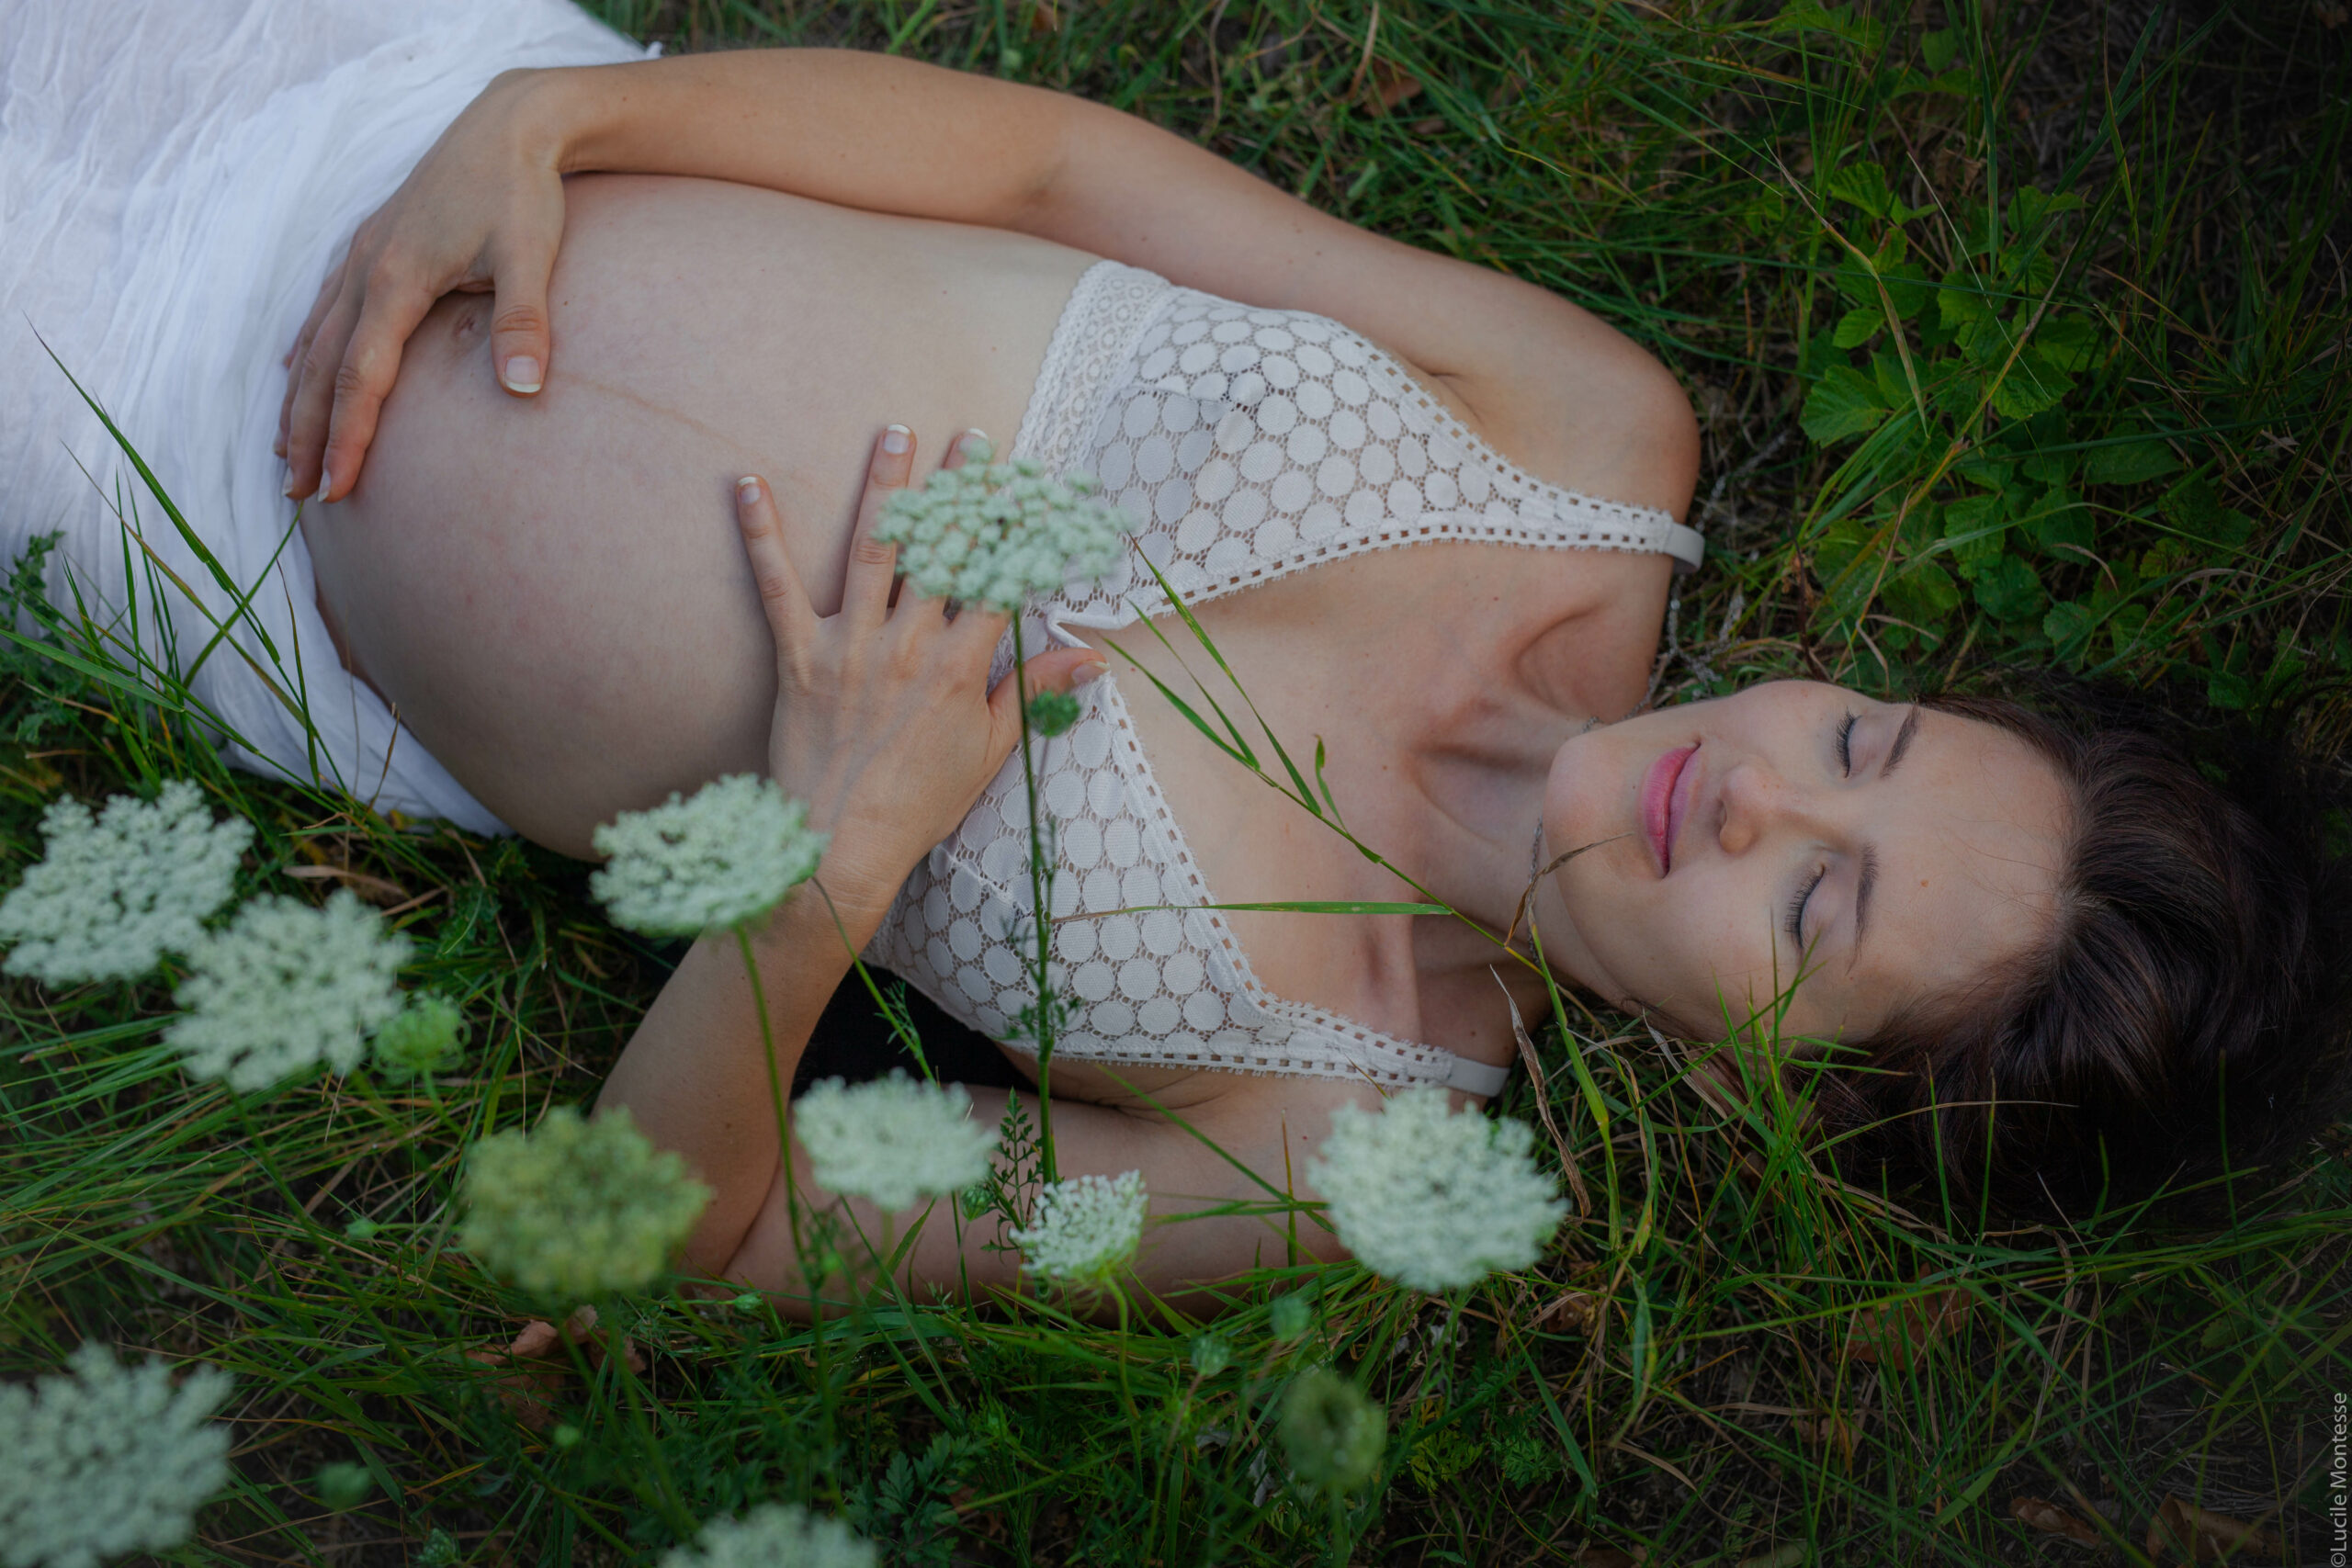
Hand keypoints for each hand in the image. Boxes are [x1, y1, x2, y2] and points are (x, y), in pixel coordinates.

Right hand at [277, 68, 568, 502]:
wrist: (509, 124)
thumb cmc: (523, 192)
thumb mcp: (532, 257)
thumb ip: (524, 323)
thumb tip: (525, 391)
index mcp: (396, 278)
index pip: (363, 377)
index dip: (347, 436)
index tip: (337, 488)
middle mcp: (365, 269)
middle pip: (321, 367)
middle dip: (308, 432)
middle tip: (297, 493)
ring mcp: (362, 255)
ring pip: (313, 340)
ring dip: (298, 398)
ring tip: (285, 450)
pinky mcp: (372, 244)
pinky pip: (323, 309)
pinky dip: (305, 349)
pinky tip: (293, 372)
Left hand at [734, 425, 1104, 914]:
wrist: (842, 846)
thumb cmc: (919, 804)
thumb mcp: (991, 751)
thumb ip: (1033, 692)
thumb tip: (1091, 657)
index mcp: (961, 667)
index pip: (997, 580)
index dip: (1016, 530)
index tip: (1030, 488)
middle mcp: (909, 645)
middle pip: (941, 550)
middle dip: (960, 490)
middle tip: (971, 439)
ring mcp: (852, 646)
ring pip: (873, 549)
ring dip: (884, 486)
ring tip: (893, 433)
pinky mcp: (799, 657)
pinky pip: (777, 585)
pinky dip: (761, 533)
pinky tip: (749, 485)